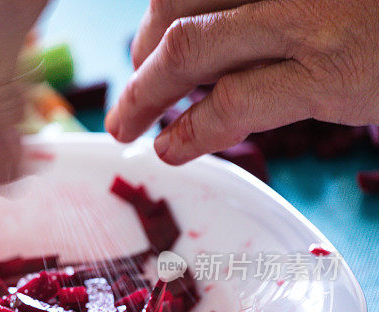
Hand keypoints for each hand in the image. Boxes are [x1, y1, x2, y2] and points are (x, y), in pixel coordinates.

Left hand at [105, 0, 378, 164]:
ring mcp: (310, 14)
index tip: (145, 52)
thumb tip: (213, 43)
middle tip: (126, 104)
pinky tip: (171, 150)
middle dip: (141, 59)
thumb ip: (268, 10)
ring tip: (128, 128)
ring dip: (147, 95)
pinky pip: (237, 101)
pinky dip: (193, 130)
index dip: (155, 21)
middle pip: (175, 8)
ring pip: (190, 50)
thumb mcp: (321, 1)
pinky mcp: (331, 70)